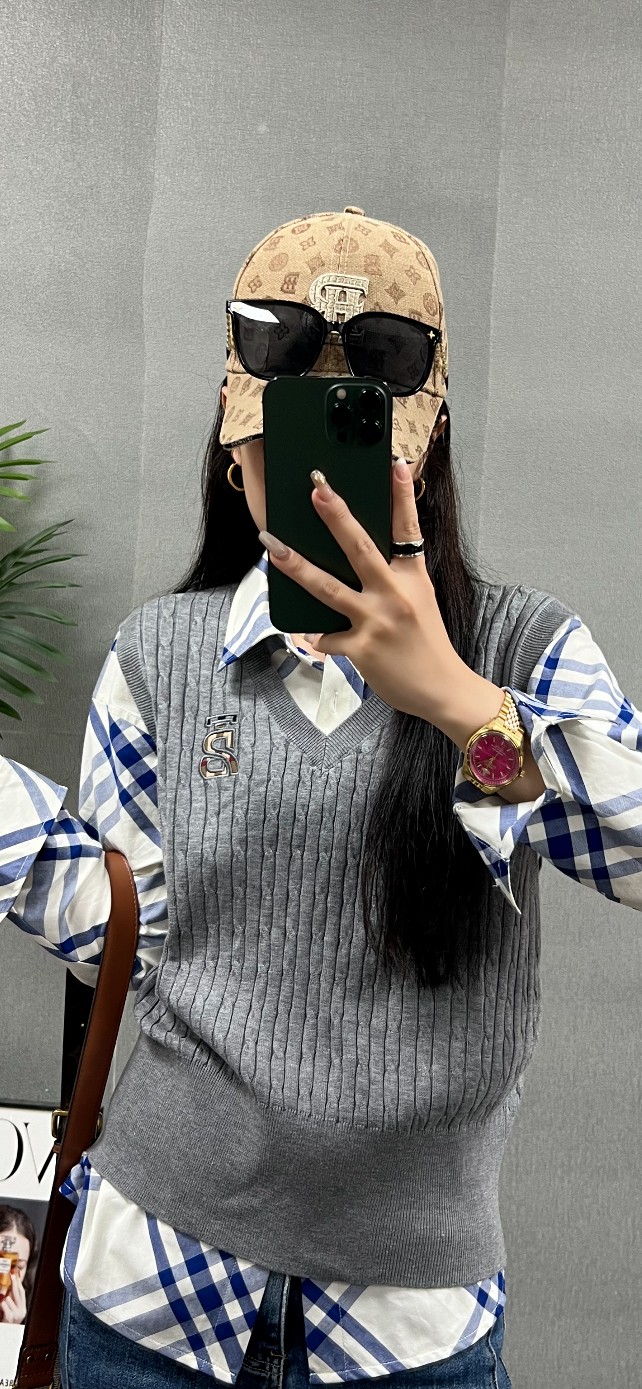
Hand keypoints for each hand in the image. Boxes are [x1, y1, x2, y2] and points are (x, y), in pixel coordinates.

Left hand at [0, 1272, 26, 1322]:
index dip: (19, 1282)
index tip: (15, 1274)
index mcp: (23, 1309)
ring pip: (8, 1298)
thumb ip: (13, 1300)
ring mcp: (16, 1315)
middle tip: (11, 1274)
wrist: (4, 1334)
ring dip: (3, 1300)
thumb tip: (12, 1286)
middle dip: (14, 1282)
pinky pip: (4, 1304)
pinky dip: (1, 1306)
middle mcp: (21, 1311)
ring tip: (2, 1307)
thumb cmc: (6, 1322)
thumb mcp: (11, 1311)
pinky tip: (1, 1311)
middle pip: (18, 1292)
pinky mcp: (10, 1317)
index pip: (22, 1292)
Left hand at [258, 459, 465, 721]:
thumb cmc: (427, 643)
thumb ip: (394, 577)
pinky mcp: (361, 649)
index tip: (395, 463)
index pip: (408, 528)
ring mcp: (376, 621)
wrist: (441, 689)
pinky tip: (312, 634)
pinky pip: (326, 637)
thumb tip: (360, 559)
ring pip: (328, 588)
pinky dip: (317, 635)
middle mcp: (395, 595)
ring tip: (272, 546)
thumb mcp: (419, 600)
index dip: (402, 495)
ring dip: (297, 566)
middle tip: (316, 488)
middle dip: (336, 516)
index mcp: (412, 577)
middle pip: (360, 548)